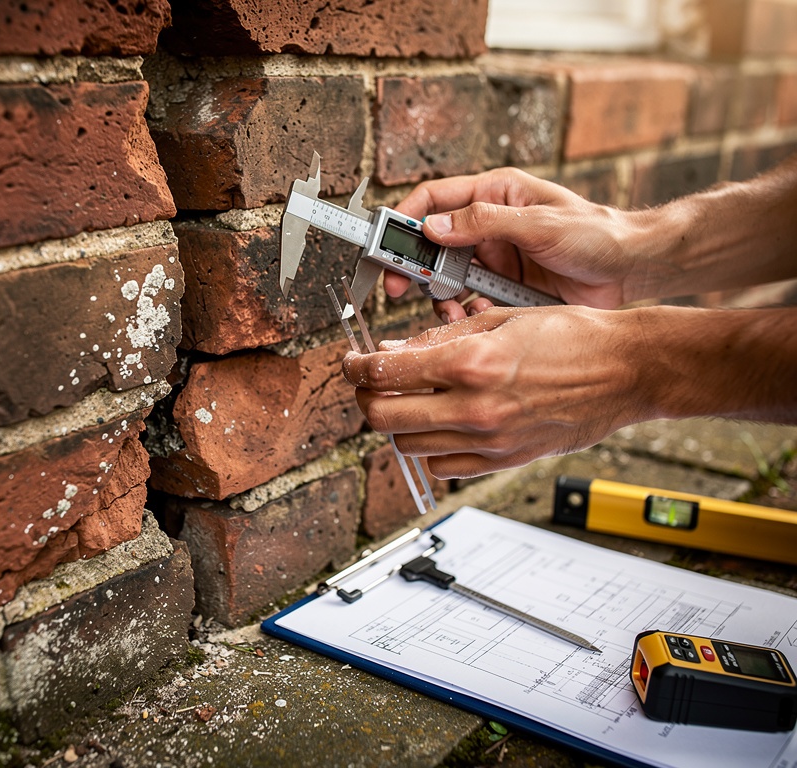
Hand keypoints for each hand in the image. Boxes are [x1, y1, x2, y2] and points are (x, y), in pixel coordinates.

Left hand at [342, 306, 653, 478]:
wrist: (627, 371)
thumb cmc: (573, 337)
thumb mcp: (500, 319)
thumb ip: (441, 339)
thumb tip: (394, 353)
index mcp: (471, 363)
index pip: (384, 374)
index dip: (356, 368)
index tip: (353, 363)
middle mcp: (475, 407)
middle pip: (384, 417)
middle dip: (366, 399)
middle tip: (370, 385)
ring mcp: (490, 440)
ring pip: (408, 445)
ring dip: (396, 423)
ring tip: (406, 402)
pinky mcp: (504, 461)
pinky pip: (443, 466)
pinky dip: (429, 448)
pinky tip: (439, 425)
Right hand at [384, 168, 640, 321]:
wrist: (631, 269)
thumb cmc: (595, 233)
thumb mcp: (539, 223)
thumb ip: (484, 222)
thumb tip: (432, 225)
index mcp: (493, 195)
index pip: (434, 198)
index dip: (406, 217)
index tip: (386, 241)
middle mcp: (487, 225)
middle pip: (431, 241)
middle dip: (413, 264)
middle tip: (398, 287)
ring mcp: (493, 257)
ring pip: (446, 275)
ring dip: (437, 294)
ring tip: (443, 310)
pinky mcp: (503, 287)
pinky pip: (468, 300)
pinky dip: (461, 312)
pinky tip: (468, 319)